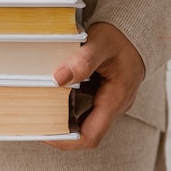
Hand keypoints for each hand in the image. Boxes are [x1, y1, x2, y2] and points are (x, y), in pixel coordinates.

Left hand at [44, 22, 144, 150]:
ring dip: (62, 120)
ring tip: (38, 110)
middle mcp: (114, 106)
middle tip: (35, 122)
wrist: (136, 31)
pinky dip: (67, 108)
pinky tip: (52, 97)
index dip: (65, 140)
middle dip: (59, 132)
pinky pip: (84, 110)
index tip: (43, 132)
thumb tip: (58, 78)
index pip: (90, 136)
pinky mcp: (104, 96)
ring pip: (84, 123)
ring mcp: (110, 103)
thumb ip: (82, 61)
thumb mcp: (101, 43)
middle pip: (85, 133)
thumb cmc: (120, 36)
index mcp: (115, 99)